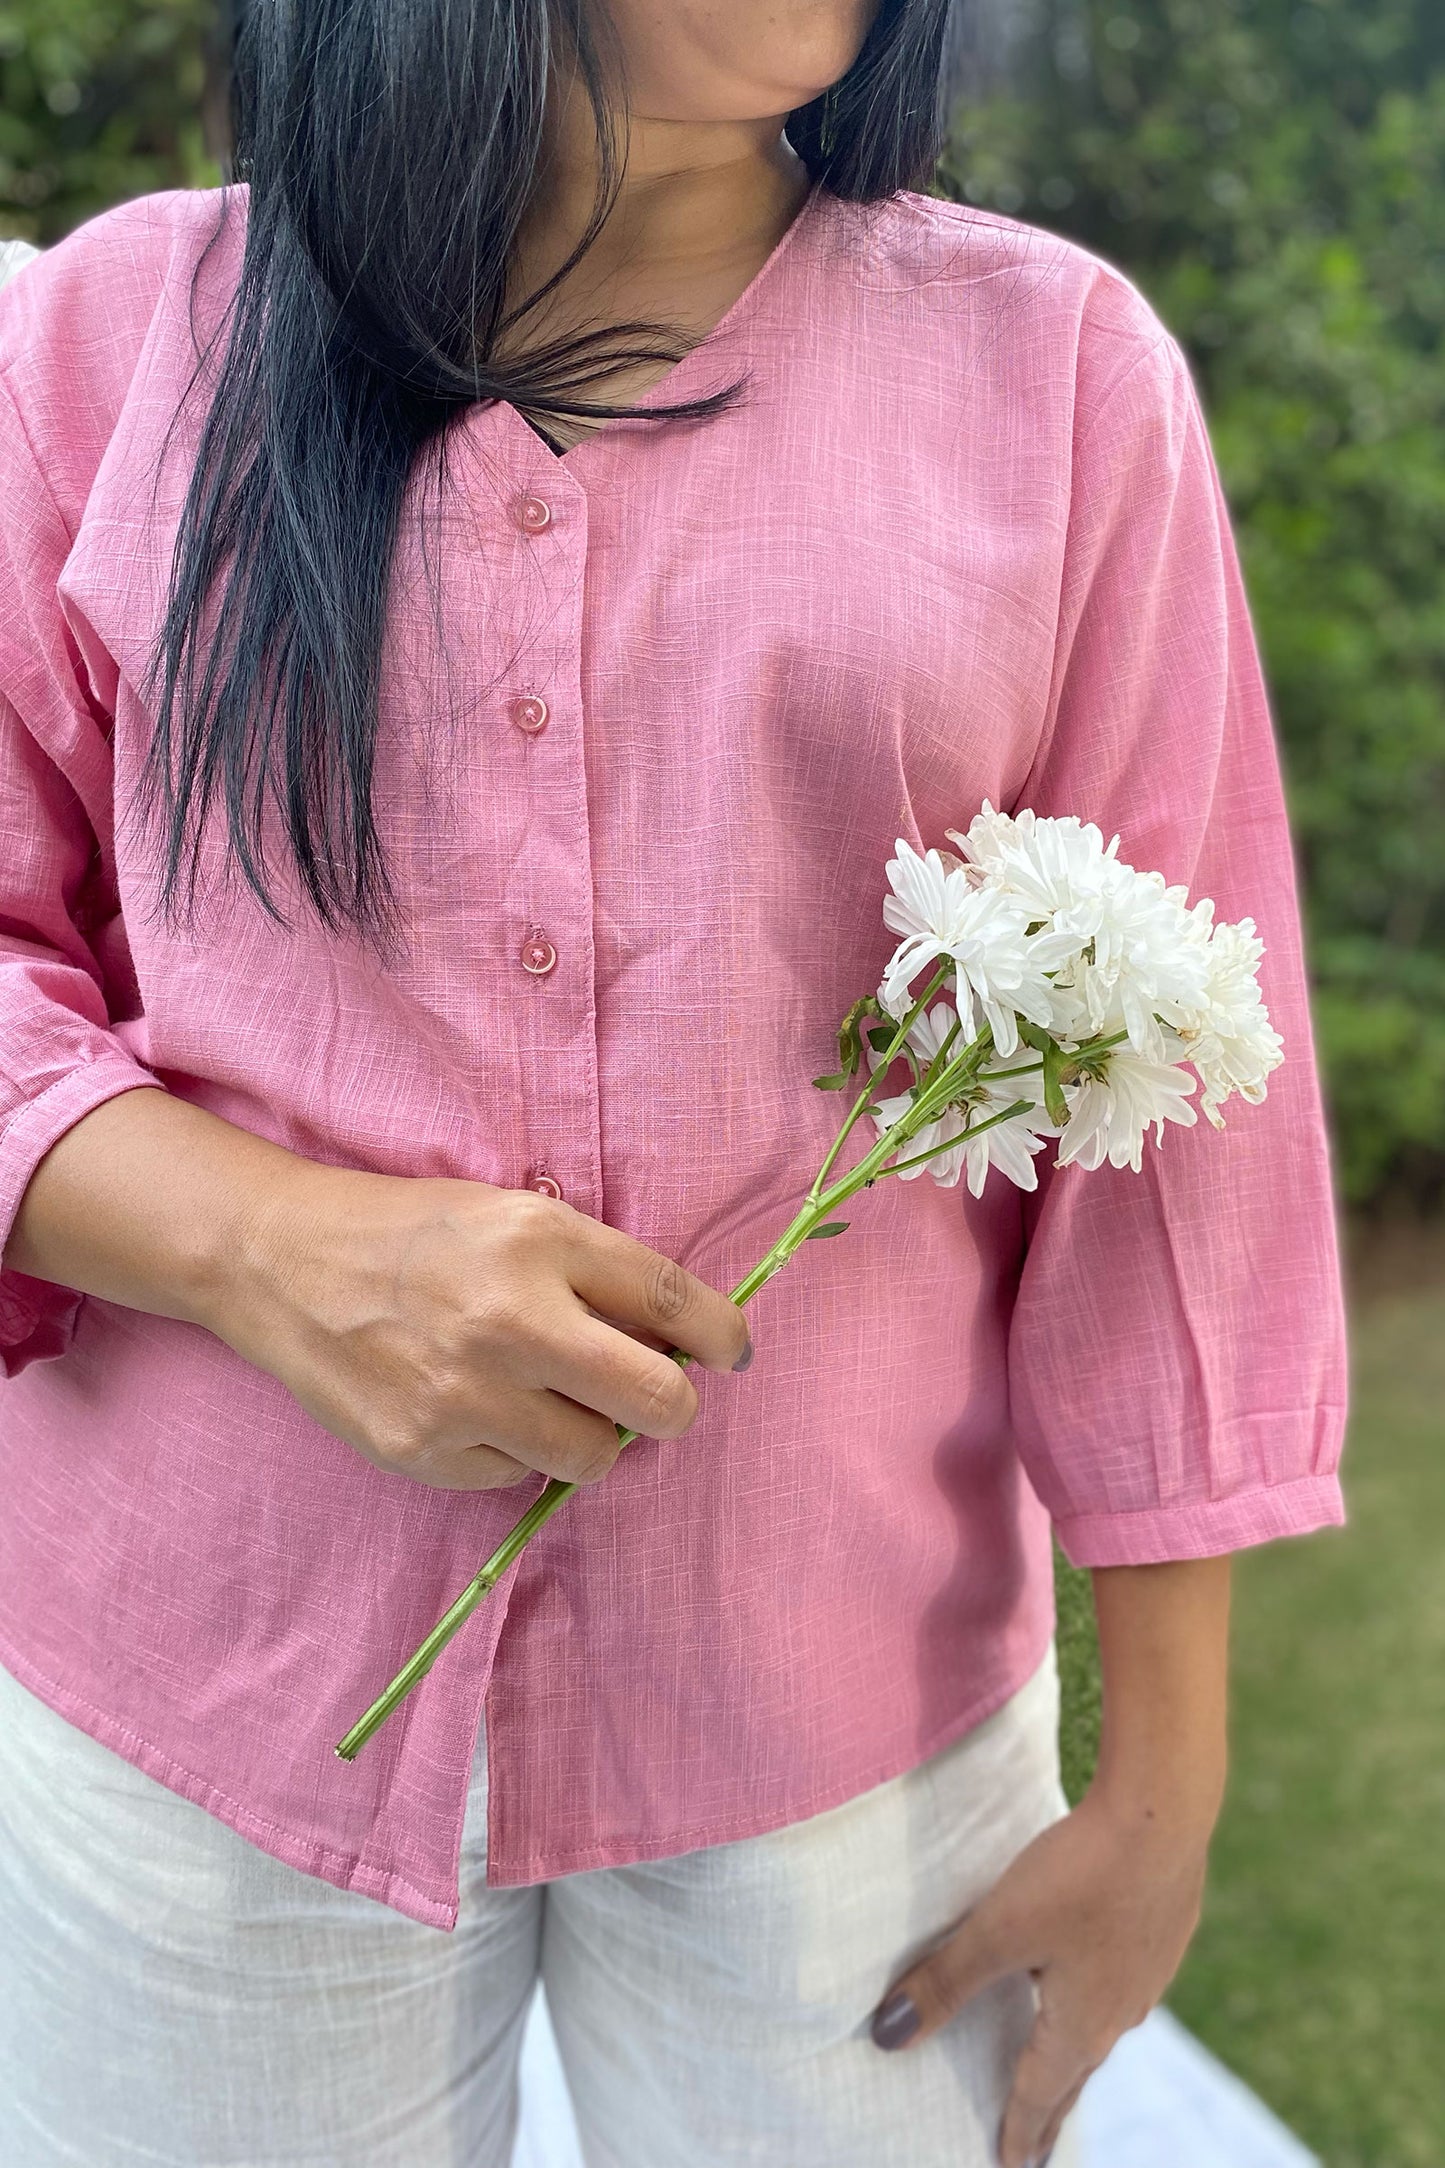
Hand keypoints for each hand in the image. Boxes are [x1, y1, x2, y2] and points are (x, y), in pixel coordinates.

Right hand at [219, 1167, 752, 1489]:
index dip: (723, 1335)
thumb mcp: (511, 1215)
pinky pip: (517, 1476)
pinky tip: (473, 1406)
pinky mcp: (425, 1451)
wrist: (280, 1261)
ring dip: (590, 1434)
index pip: (673, 1300)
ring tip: (545, 1396)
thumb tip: (680, 1341)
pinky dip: (512, 1450)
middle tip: (651, 1397)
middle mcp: (510, 1318)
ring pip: (596, 1456)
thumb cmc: (412, 1232)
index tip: (732, 1353)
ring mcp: (465, 1395)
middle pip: (660, 1402)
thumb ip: (594, 1270)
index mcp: (541, 1240)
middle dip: (672, 1406)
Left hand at [868, 1777, 1214, 2166]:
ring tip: (1063, 2068)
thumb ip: (944, 1982)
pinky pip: (1125, 1985)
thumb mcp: (999, 1930)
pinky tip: (1099, 1980)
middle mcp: (1122, 2012)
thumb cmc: (1079, 1876)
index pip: (1039, 2094)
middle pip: (1077, 2073)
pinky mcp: (1164, 1929)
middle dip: (1051, 2110)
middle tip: (1036, 2148)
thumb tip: (887, 2039)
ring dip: (1078, 2056)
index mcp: (1081, 2025)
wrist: (1164, 1814)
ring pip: (1105, 2027)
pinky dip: (1102, 2002)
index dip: (1018, 2131)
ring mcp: (1150, 1971)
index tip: (1010, 2167)